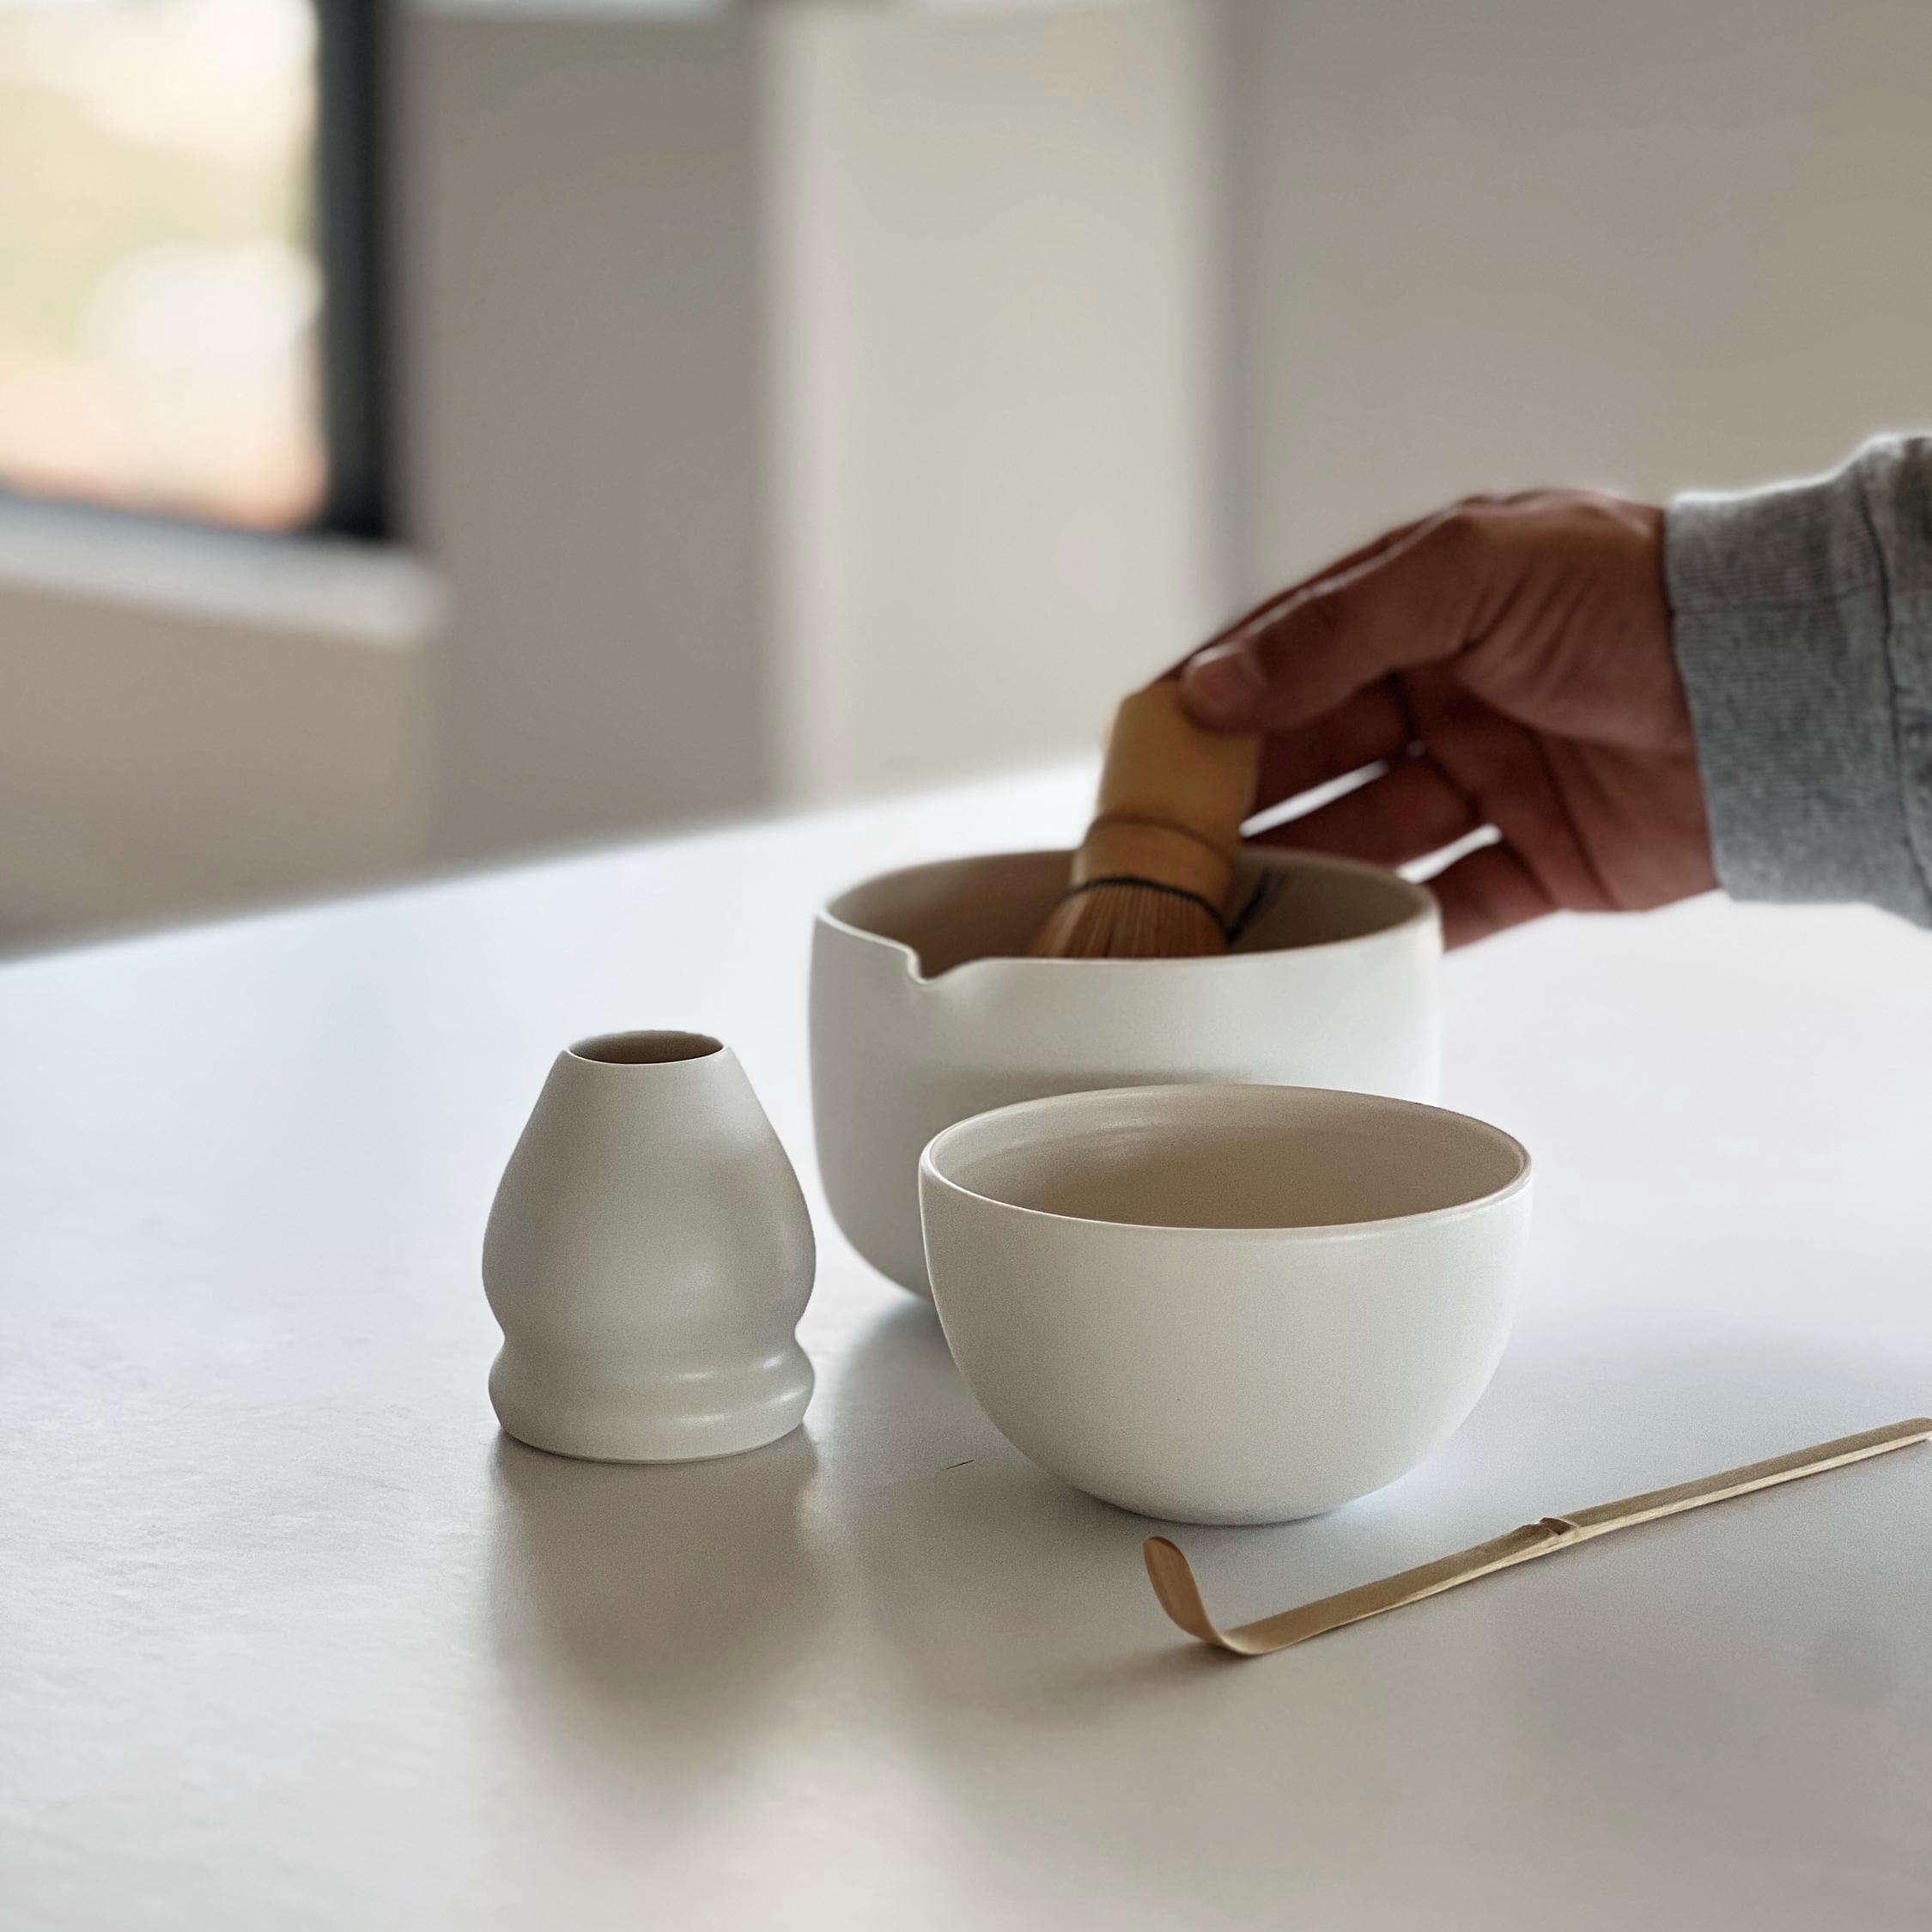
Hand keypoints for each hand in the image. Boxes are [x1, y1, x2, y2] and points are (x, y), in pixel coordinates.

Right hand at [1178, 492, 1717, 946]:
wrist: (1775, 686)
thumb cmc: (1630, 597)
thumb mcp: (1466, 576)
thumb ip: (1331, 630)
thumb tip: (1209, 687)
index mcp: (1423, 608)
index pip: (1287, 655)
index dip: (1212, 700)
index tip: (1139, 751)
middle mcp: (1449, 692)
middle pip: (1315, 755)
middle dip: (1241, 799)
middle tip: (1164, 848)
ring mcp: (1492, 779)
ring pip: (1368, 836)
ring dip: (1303, 870)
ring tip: (1228, 907)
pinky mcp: (1542, 860)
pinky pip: (1450, 904)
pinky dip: (1394, 930)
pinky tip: (1331, 952)